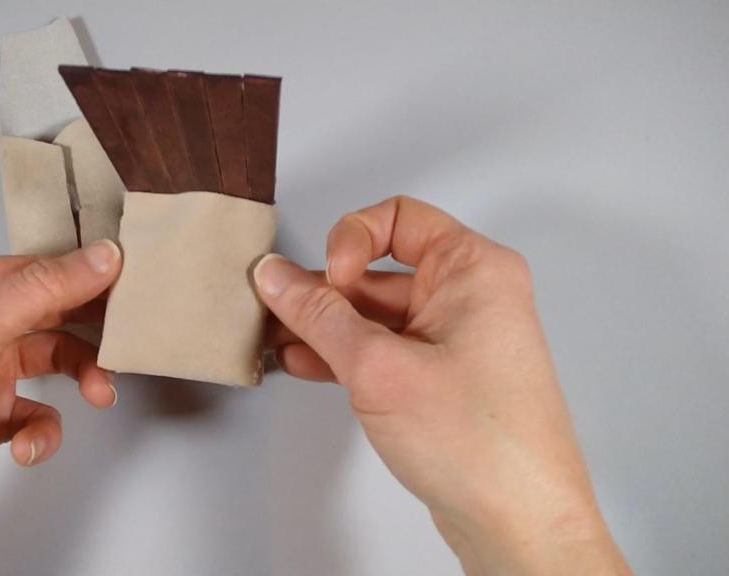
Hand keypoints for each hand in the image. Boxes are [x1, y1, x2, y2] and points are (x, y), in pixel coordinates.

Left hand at [0, 240, 122, 574]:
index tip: (129, 284)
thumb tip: (99, 257)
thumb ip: (39, 293)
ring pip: (53, 361)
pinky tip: (26, 444)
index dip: (81, 277)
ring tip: (98, 394)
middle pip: (48, 313)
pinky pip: (38, 415)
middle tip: (126, 338)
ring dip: (81, 377)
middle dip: (87, 330)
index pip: (30, 270)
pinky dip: (43, 430)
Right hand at [256, 197, 630, 574]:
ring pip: (377, 315)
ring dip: (327, 328)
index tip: (328, 280)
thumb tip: (278, 279)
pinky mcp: (443, 378)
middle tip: (277, 311)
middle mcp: (469, 296)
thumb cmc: (482, 445)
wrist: (519, 522)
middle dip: (324, 292)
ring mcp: (456, 339)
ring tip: (280, 342)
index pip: (398, 218)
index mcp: (473, 270)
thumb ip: (320, 316)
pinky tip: (308, 365)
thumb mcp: (379, 368)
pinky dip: (346, 355)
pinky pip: (386, 349)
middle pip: (379, 270)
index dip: (351, 241)